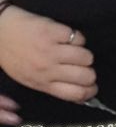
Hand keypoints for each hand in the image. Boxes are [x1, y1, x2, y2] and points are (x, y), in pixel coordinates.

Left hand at [0, 5, 97, 122]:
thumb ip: (51, 85)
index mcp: (42, 83)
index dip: (90, 91)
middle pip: (86, 76)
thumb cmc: (13, 55)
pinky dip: (77, 37)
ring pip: (86, 57)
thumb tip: (79, 92)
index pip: (76, 94)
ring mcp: (50, 50)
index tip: (92, 86)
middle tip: (82, 66)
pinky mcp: (53, 32)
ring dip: (84, 52)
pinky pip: (79, 38)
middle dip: (89, 71)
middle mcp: (47, 69)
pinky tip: (66, 37)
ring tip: (74, 50)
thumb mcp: (28, 78)